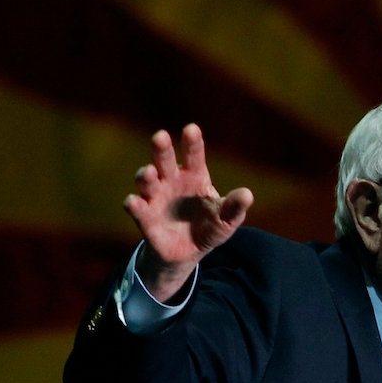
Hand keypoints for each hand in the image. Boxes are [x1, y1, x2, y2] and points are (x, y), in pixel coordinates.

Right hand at [124, 123, 253, 300]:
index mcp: (194, 176)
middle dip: (161, 149)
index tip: (191, 129)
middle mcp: (171, 181)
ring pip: (146, 181)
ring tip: (149, 172)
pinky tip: (134, 202)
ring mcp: (155, 198)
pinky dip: (134, 205)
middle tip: (161, 136)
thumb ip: (234, 207)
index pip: (193, 155)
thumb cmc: (209, 227)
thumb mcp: (226, 220)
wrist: (189, 253)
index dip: (192, 143)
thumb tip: (247, 195)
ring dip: (145, 176)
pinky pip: (137, 209)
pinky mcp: (145, 218)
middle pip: (164, 161)